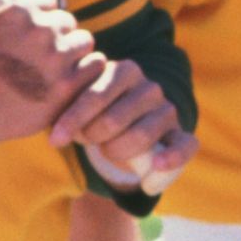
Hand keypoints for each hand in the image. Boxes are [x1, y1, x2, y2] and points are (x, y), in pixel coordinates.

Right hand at [0, 0, 102, 141]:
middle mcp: (39, 30)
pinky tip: (76, 78)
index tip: (38, 33)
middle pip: (68, 21)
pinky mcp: (68, 84)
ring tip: (59, 69)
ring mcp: (56, 57)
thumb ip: (11, 9)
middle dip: (59, 36)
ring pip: (84, 41)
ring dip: (74, 53)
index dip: (44, 18)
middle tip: (47, 56)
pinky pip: (95, 64)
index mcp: (19, 13)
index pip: (49, 1)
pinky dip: (88, 70)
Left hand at [51, 54, 195, 193]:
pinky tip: (154, 169)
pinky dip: (171, 158)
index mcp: (124, 70)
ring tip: (105, 150)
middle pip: (113, 121)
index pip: (95, 96)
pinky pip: (184, 146)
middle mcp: (150, 87)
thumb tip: (56, 136)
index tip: (55, 140)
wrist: (118, 129)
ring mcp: (167, 111)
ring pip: (140, 136)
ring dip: (115, 151)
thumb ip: (67, 108)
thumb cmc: (92, 114)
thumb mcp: (77, 104)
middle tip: (85, 141)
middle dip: (92, 137)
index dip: (73, 121)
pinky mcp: (181, 134)